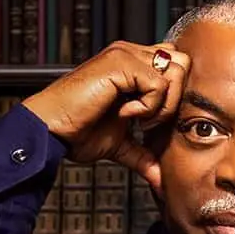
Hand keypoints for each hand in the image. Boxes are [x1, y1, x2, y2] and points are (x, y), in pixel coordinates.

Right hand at [22, 41, 191, 186]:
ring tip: (137, 118)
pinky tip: (124, 114)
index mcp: (133, 66)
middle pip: (183, 64)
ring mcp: (125, 55)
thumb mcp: (120, 144)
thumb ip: (143, 154)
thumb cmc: (77, 131)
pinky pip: (158, 83)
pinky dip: (148, 106)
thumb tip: (161, 179)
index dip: (175, 95)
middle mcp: (131, 54)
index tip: (152, 123)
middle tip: (148, 121)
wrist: (51, 130)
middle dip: (175, 97)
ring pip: (175, 71)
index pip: (176, 67)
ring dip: (162, 103)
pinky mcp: (119, 63)